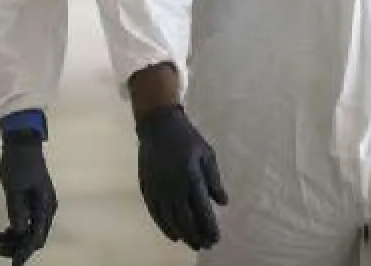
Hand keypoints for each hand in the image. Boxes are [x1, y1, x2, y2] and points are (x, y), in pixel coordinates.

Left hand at [0, 132, 56, 263]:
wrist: (22, 140)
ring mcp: (42, 202)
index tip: (13, 264)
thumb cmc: (18, 163)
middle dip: (18, 246)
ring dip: (15, 238)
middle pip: (35, 236)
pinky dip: (16, 227)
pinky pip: (28, 220)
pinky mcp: (34, 197)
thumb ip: (17, 211)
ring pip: (31, 229)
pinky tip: (4, 230)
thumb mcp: (14, 188)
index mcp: (45, 206)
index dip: (24, 252)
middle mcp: (47, 207)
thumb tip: (18, 232)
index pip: (36, 237)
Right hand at [136, 105, 227, 250]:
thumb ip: (214, 180)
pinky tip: (173, 234)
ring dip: (182, 234)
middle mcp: (173, 185)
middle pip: (185, 219)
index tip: (216, 238)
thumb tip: (223, 203)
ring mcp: (158, 187)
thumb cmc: (187, 138)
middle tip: (205, 245)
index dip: (209, 227)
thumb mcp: (207, 154)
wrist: (158, 125)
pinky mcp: (147, 187)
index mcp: (191, 176)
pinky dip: (164, 226)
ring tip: (192, 244)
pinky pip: (155, 212)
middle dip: (196, 235)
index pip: (201, 210)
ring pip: (169, 219)